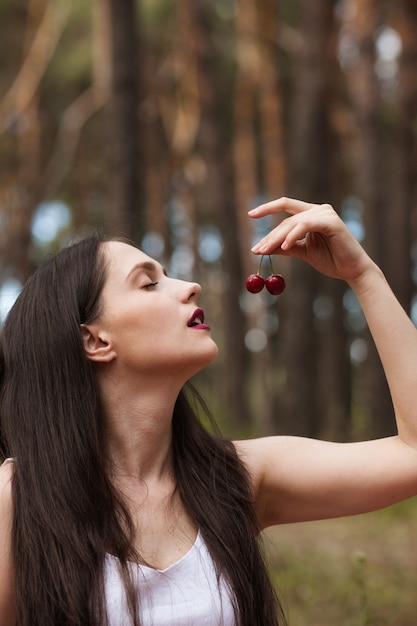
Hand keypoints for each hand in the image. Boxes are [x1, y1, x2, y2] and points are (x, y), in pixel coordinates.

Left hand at [249, 197, 373, 282]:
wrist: (352, 271)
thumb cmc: (331, 260)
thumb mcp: (302, 252)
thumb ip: (284, 247)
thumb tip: (262, 247)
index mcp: (312, 214)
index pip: (285, 206)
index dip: (267, 209)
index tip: (250, 215)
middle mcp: (319, 210)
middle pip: (287, 218)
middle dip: (270, 235)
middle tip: (257, 249)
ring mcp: (326, 214)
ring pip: (294, 222)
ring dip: (278, 237)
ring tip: (266, 250)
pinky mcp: (332, 222)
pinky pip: (306, 226)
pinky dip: (293, 235)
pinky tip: (285, 247)